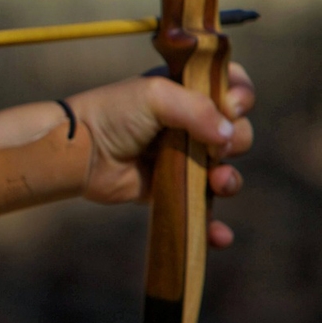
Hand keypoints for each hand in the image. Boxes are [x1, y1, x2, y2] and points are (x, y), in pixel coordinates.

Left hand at [68, 62, 254, 246]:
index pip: (233, 87)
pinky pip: (203, 208)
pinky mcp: (173, 189)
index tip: (233, 106)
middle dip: (237, 140)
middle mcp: (189, 123)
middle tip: (216, 147)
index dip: (242, 97)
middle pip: (237, 131)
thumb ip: (198, 109)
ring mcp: (183, 158)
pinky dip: (215, 225)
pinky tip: (219, 235)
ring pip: (226, 170)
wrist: (80, 152)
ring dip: (230, 180)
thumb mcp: (155, 96)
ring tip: (217, 181)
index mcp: (187, 92)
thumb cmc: (113, 115)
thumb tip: (228, 136)